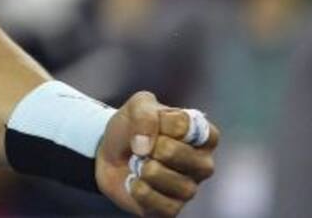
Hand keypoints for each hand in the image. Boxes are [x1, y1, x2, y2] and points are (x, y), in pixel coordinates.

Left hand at [96, 91, 217, 216]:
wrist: (108, 154)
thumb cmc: (132, 129)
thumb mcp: (137, 105)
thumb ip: (145, 113)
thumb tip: (145, 146)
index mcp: (202, 135)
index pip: (185, 125)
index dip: (161, 122)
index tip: (154, 123)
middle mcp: (202, 163)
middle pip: (175, 152)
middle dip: (149, 146)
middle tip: (144, 147)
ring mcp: (190, 188)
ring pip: (168, 179)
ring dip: (144, 169)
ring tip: (140, 164)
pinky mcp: (173, 209)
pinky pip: (159, 203)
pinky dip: (138, 189)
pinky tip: (136, 182)